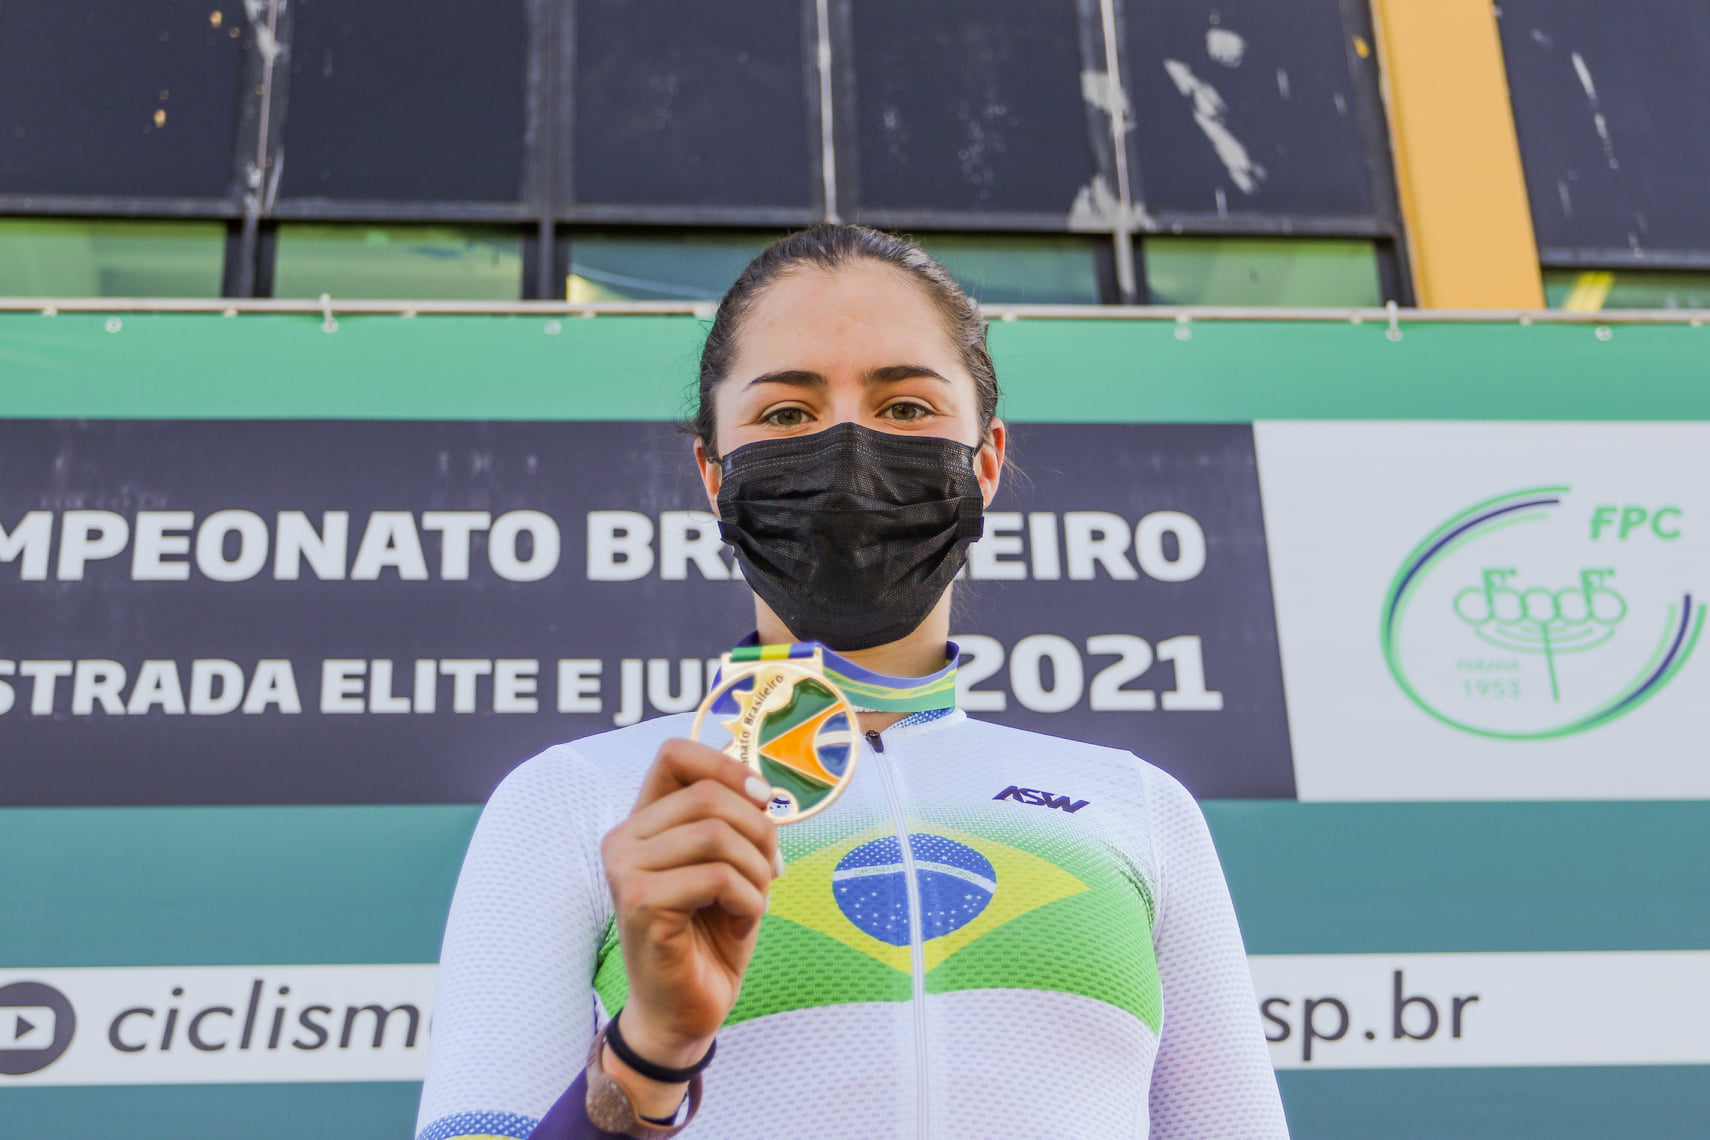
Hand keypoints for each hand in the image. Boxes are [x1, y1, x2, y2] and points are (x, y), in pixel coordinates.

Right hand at [599, 738, 778, 1113]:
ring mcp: (625, 870)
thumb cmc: (710, 935)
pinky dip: (749, 900)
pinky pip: (717, 878)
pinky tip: (743, 922)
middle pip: (708, 796)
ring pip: (716, 835)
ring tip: (756, 899)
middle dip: (758, 831)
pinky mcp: (640, 903)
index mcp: (643, 821)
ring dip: (757, 870)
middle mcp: (624, 839)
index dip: (726, 766)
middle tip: (773, 870)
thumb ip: (735, 821)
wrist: (687, 1009)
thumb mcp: (730, 865)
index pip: (674, 754)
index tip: (763, 798)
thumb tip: (764, 790)